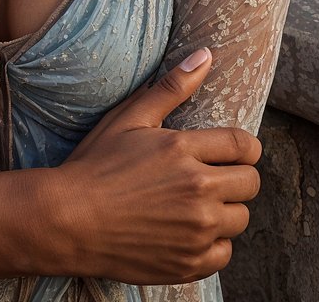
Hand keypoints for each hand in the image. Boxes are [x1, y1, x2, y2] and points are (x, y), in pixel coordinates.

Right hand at [56, 49, 261, 283]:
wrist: (68, 220)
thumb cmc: (96, 164)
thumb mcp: (131, 117)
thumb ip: (172, 87)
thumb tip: (206, 55)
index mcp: (184, 150)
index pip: (244, 146)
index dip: (245, 147)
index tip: (233, 152)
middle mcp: (197, 191)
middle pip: (250, 183)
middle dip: (238, 176)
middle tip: (213, 176)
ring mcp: (195, 232)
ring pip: (240, 219)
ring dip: (226, 209)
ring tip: (198, 203)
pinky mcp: (188, 263)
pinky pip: (224, 253)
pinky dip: (214, 243)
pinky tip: (190, 232)